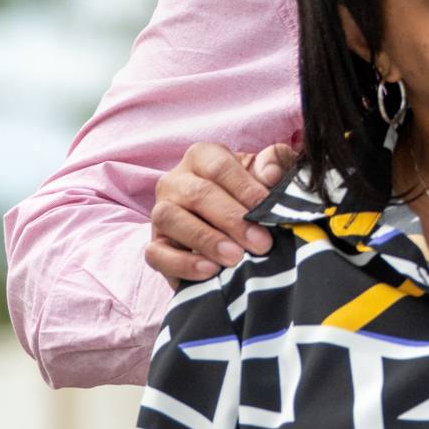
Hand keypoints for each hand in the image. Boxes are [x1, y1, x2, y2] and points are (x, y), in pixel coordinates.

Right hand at [147, 143, 294, 286]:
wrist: (233, 230)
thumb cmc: (252, 196)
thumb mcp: (267, 175)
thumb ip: (274, 165)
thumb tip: (271, 173)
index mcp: (202, 157)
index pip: (220, 167)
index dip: (246, 188)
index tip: (269, 210)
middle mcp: (175, 181)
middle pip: (198, 194)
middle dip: (233, 220)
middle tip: (262, 243)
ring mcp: (160, 212)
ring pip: (170, 219)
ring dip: (206, 240)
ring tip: (236, 257)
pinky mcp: (154, 245)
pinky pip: (156, 253)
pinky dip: (183, 264)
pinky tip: (210, 271)